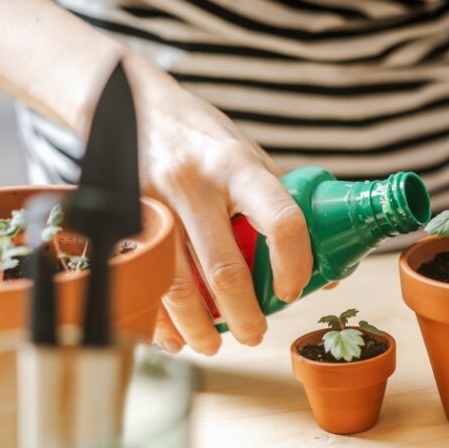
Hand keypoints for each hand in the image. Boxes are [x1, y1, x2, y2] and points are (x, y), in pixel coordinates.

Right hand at [124, 56, 312, 354]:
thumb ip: (281, 206)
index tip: (293, 291)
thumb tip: (327, 269)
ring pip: (176, 283)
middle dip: (244, 315)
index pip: (280, 220)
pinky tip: (172, 335)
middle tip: (255, 334)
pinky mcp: (121, 216)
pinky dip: (156, 316)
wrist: (129, 103)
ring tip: (213, 345)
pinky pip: (140, 278)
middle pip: (225, 269)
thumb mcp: (249, 156)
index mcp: (238, 168)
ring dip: (198, 326)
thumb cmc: (203, 139)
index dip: (294, 264)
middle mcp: (194, 183)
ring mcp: (153, 201)